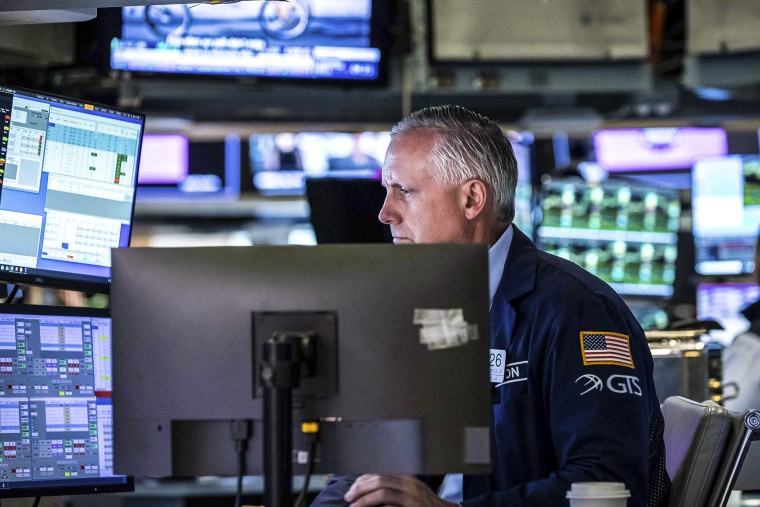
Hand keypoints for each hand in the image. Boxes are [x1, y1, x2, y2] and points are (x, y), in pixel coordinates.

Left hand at [343, 474, 458, 506]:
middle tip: (348, 497)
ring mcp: (411, 497)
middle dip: (360, 488)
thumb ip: (394, 486)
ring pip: (383, 493)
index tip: (352, 487)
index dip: (363, 479)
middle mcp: (409, 484)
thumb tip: (370, 486)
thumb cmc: (425, 504)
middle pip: (379, 480)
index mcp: (406, 477)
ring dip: (364, 500)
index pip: (380, 472)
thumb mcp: (411, 490)